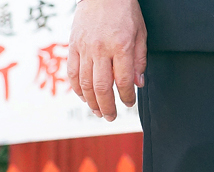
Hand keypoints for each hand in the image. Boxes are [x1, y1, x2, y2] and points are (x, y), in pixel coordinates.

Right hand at [69, 0, 147, 120]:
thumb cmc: (124, 12)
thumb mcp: (141, 35)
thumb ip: (140, 61)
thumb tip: (139, 84)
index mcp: (121, 47)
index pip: (123, 81)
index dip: (127, 97)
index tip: (129, 103)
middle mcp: (101, 49)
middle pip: (102, 86)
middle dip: (107, 106)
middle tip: (111, 117)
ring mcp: (84, 47)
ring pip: (85, 82)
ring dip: (91, 101)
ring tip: (98, 111)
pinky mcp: (73, 44)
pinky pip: (72, 71)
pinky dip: (76, 87)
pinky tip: (83, 96)